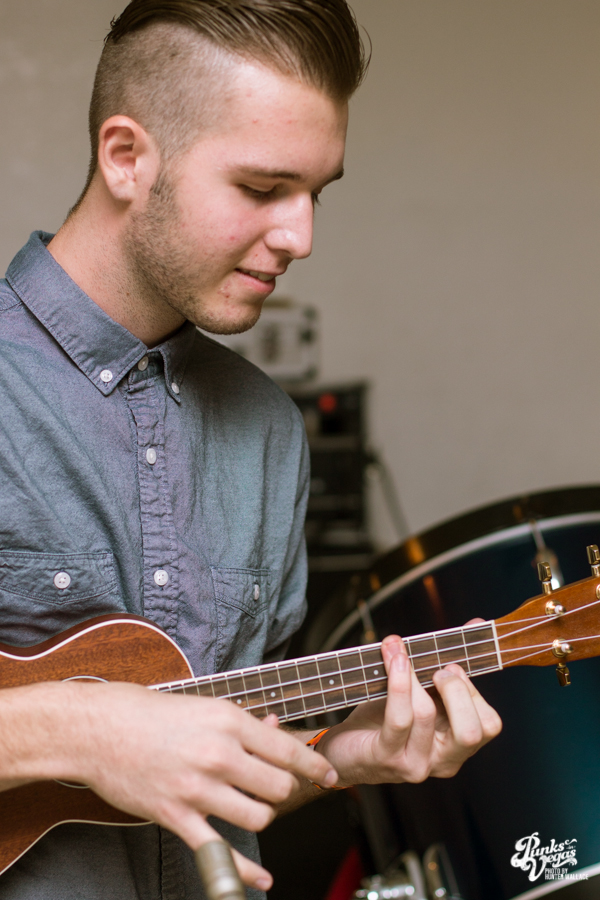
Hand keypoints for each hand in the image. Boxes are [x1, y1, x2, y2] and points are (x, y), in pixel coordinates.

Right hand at [25, 682, 337, 890]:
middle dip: (281, 790)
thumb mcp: (204, 707)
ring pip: (258, 816)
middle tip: (271, 785)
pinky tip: (262, 878)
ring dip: (260, 814)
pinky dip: (244, 871)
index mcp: (228, 722)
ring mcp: (197, 789)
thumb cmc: (152, 714)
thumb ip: (244, 723)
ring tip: (249, 805)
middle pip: (278, 787)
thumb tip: (277, 728)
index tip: (328, 774)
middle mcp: (218, 755)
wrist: (100, 730)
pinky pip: (220, 851)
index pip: (286, 750)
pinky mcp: (176, 816)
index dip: (314, 765)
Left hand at [316, 634, 501, 785]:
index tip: (452, 665)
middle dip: (456, 690)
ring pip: (427, 713)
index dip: (474, 691)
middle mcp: (442, 761)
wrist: (345, 752)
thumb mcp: (420, 694)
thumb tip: (476, 624)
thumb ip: (447, 665)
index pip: (488, 725)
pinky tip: (393, 660)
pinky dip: (398, 683)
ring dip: (412, 672)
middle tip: (436, 670)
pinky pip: (398, 718)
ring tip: (399, 651)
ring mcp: (415, 764)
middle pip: (473, 732)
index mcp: (456, 746)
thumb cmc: (383, 721)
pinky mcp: (387, 757)